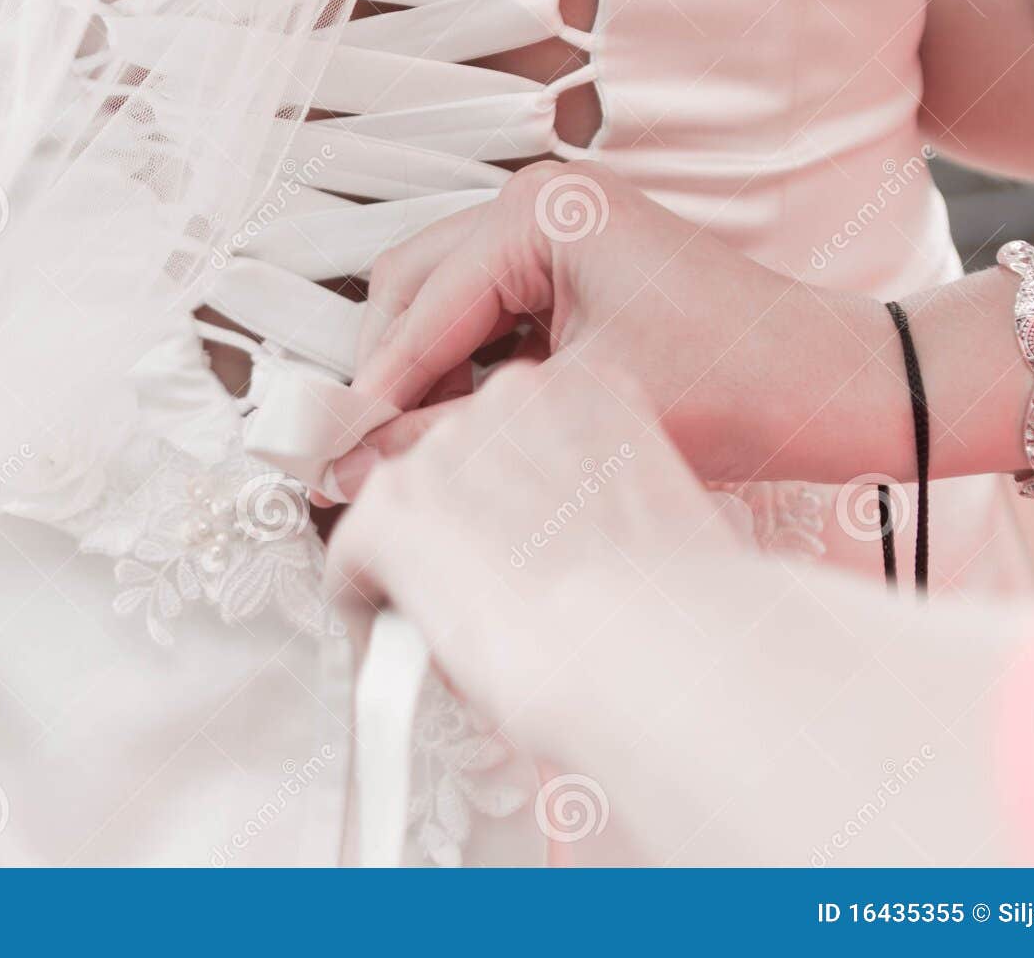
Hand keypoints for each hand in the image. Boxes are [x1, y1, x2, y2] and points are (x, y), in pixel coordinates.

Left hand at [325, 360, 745, 769]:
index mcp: (591, 385)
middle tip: (498, 595)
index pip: (522, 428)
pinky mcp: (390, 507)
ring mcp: (445, 447)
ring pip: (408, 508)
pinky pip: (354, 556)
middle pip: (459, 462)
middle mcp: (513, 396)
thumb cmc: (680, 606)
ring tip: (462, 628)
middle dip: (469, 527)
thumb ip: (602, 496)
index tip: (523, 543)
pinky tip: (407, 644)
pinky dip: (367, 603)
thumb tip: (574, 537)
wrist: (654, 649)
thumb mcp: (660, 512)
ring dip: (426, 561)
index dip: (518, 500)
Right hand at [332, 160, 881, 497]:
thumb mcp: (578, 410)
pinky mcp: (570, 273)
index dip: (370, 390)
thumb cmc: (741, 382)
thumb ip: (456, 431)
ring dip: (422, 375)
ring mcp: (553, 235)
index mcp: (538, 215)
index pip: (417, 306)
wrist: (835, 387)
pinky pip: (484, 318)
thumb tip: (359, 463)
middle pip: (409, 289)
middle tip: (358, 458)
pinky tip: (474, 428)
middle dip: (385, 374)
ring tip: (416, 452)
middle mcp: (536, 207)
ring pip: (440, 305)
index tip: (329, 455)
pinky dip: (466, 372)